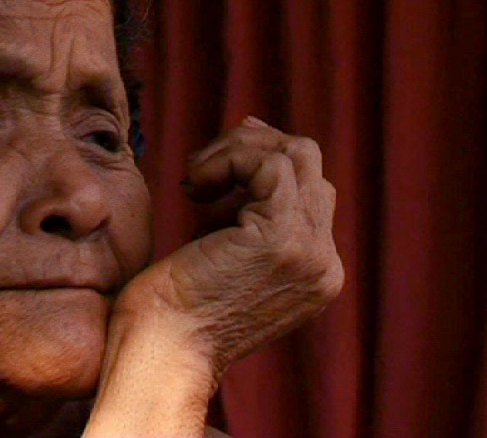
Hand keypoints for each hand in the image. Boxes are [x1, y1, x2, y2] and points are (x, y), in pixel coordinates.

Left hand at [115, 116, 342, 383]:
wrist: (162, 352)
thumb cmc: (173, 307)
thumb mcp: (223, 247)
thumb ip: (244, 206)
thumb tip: (251, 135)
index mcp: (314, 272)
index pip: (310, 190)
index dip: (263, 160)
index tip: (216, 158)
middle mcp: (324, 263)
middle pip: (310, 166)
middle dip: (251, 148)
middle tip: (203, 163)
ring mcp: (310, 251)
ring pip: (296, 156)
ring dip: (236, 151)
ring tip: (196, 178)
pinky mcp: (282, 239)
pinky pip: (269, 165)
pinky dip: (227, 160)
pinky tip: (195, 186)